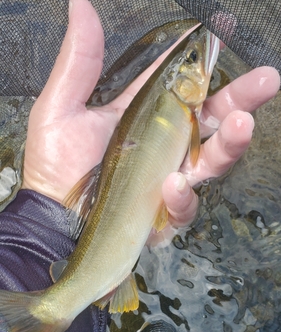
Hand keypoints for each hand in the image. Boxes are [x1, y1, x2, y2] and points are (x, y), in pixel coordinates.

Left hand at [22, 0, 279, 226]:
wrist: (50, 217)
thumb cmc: (55, 166)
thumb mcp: (61, 108)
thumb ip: (80, 62)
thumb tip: (80, 6)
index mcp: (144, 114)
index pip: (180, 83)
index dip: (202, 61)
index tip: (221, 36)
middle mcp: (163, 144)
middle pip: (210, 119)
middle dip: (240, 99)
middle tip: (267, 80)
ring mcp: (167, 178)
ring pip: (211, 160)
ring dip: (229, 143)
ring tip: (242, 124)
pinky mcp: (163, 212)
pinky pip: (182, 203)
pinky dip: (181, 194)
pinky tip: (173, 182)